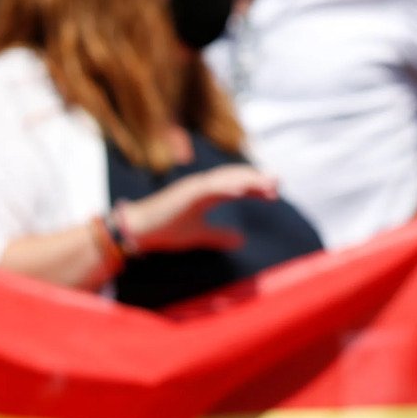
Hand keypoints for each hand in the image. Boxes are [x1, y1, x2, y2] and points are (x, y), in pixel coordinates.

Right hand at [124, 165, 278, 252]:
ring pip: (225, 178)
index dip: (254, 187)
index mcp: (204, 193)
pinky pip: (210, 187)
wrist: (138, 230)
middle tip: (277, 182)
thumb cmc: (165, 230)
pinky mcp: (186, 193)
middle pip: (234, 177)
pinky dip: (227, 186)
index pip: (235, 185)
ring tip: (267, 184)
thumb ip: (219, 235)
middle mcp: (201, 186)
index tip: (273, 192)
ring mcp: (193, 187)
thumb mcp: (199, 234)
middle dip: (256, 178)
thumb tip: (241, 240)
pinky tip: (243, 189)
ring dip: (247, 179)